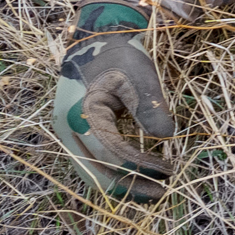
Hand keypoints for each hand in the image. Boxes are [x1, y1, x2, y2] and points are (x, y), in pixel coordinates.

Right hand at [47, 0, 176, 201]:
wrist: (95, 40)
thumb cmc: (119, 56)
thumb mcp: (138, 77)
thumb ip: (149, 108)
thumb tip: (166, 137)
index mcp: (82, 113)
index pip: (114, 153)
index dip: (142, 167)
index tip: (169, 172)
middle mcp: (67, 128)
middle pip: (96, 172)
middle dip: (129, 186)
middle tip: (160, 194)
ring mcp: (66, 133)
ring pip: (90, 171)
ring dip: (120, 184)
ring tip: (150, 191)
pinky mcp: (72, 133)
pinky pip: (90, 161)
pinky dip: (111, 172)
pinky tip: (133, 178)